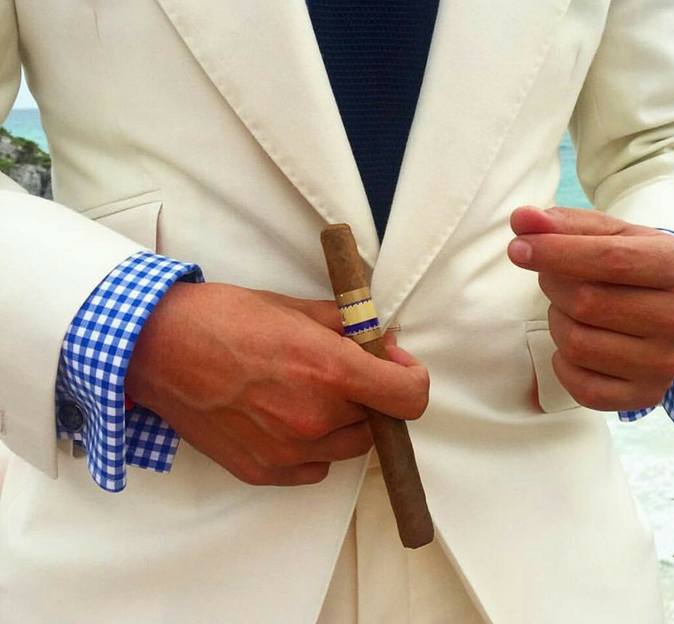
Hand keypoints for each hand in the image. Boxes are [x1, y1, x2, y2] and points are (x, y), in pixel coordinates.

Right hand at [126, 282, 427, 485]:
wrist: (158, 348)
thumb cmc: (223, 318)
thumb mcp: (294, 308)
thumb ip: (346, 326)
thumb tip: (379, 338)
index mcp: (329, 371)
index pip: (409, 396)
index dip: (410, 376)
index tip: (393, 362)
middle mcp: (314, 418)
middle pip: (379, 420)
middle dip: (370, 392)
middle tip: (342, 367)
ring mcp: (287, 451)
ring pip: (348, 446)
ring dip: (344, 420)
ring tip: (309, 390)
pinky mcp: (261, 470)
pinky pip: (313, 467)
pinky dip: (313, 446)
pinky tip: (287, 415)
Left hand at [507, 206, 673, 411]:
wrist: (671, 305)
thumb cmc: (633, 262)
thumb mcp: (608, 233)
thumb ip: (562, 223)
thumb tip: (521, 219)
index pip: (609, 259)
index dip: (556, 252)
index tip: (518, 247)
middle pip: (587, 303)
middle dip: (554, 286)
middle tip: (555, 277)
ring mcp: (667, 363)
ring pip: (578, 345)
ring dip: (558, 323)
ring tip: (572, 309)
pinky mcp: (648, 395)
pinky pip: (583, 389)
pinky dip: (564, 365)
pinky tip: (577, 342)